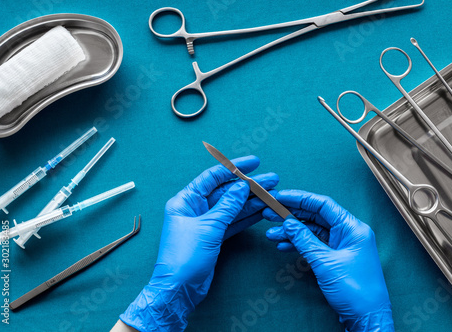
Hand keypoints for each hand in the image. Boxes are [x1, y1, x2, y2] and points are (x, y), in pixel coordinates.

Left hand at [120, 156, 278, 331]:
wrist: (179, 289)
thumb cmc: (184, 257)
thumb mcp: (208, 227)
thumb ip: (227, 206)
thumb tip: (241, 187)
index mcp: (185, 201)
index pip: (212, 177)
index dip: (233, 167)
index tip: (254, 162)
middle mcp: (194, 209)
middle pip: (226, 192)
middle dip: (249, 186)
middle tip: (271, 179)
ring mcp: (205, 223)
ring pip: (232, 207)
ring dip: (252, 201)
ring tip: (273, 194)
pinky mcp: (213, 237)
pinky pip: (233, 222)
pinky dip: (247, 217)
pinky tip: (263, 210)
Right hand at [263, 190, 393, 331]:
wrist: (367, 318)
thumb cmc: (356, 291)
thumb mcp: (325, 262)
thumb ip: (305, 240)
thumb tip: (289, 223)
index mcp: (352, 228)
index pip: (323, 205)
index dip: (300, 199)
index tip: (280, 197)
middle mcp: (348, 232)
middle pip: (316, 216)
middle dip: (292, 215)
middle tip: (270, 213)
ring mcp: (342, 245)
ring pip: (313, 231)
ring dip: (292, 231)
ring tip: (272, 233)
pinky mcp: (336, 257)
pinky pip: (315, 244)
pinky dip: (299, 244)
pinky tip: (283, 245)